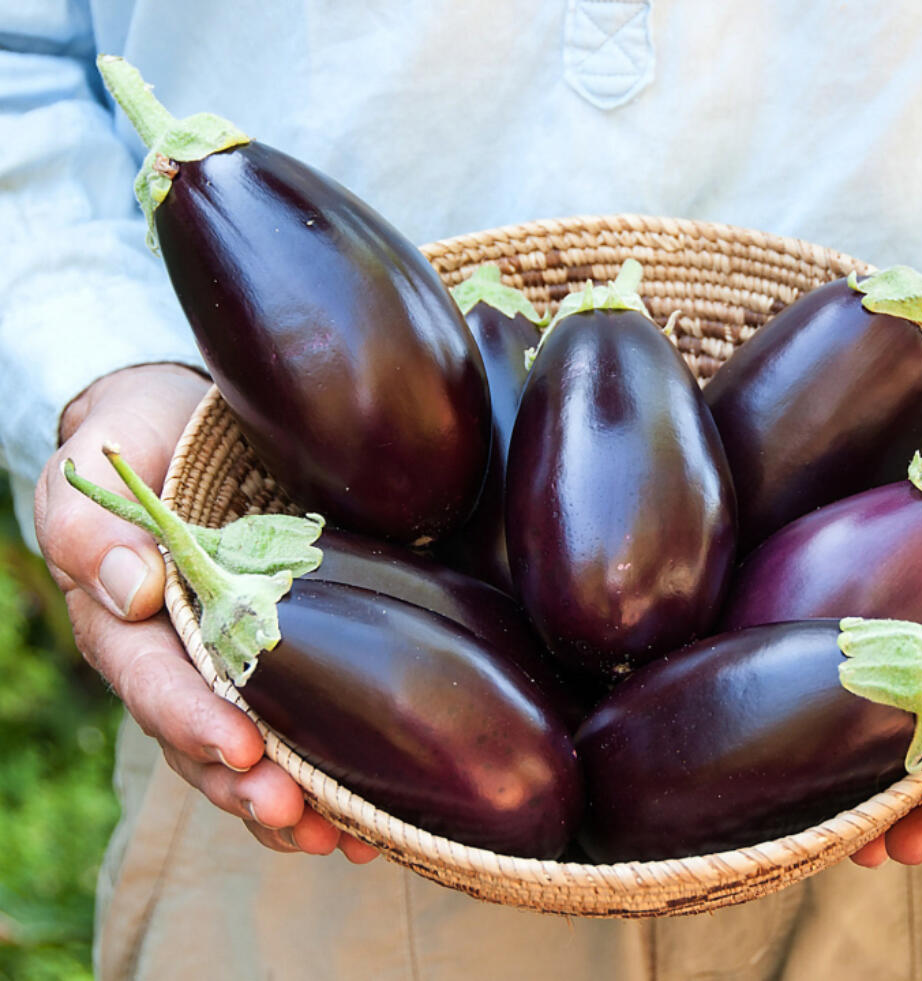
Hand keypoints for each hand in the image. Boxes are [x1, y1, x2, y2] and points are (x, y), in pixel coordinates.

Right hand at [34, 363, 378, 862]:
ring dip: (294, 801)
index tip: (239, 747)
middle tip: (297, 816)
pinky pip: (306, 721)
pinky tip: (370, 814)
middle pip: (206, 740)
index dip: (192, 720)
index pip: (153, 683)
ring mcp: (235, 662)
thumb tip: (128, 590)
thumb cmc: (140, 436)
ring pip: (255, 751)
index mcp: (125, 620)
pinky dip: (334, 774)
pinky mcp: (293, 654)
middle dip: (248, 785)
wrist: (199, 419)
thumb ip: (90, 524)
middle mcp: (179, 656)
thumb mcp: (98, 459)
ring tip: (341, 837)